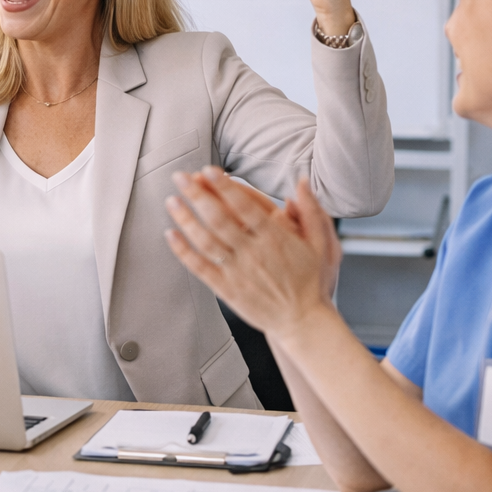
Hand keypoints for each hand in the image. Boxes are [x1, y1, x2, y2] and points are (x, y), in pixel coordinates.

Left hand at [163, 169, 337, 337]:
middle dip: (198, 195)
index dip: (225, 187)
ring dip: (186, 219)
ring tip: (172, 200)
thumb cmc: (310, 281)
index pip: (245, 206)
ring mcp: (238, 271)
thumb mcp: (320, 243)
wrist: (302, 321)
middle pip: (220, 219)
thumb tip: (303, 181)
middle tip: (180, 177)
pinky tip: (171, 235)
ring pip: (206, 241)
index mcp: (275, 238)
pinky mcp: (226, 289)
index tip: (209, 170)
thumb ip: (311, 211)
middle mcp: (253, 252)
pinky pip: (200, 267)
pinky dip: (184, 251)